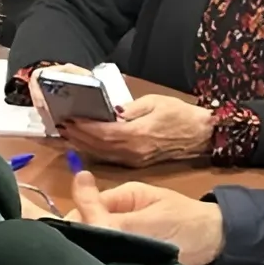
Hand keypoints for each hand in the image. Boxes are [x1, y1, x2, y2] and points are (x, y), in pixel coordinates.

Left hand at [59, 94, 214, 167]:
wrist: (202, 135)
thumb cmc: (181, 114)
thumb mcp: (155, 102)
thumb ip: (131, 108)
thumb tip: (112, 112)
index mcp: (138, 135)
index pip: (104, 132)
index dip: (85, 127)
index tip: (70, 119)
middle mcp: (133, 151)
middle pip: (98, 145)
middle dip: (78, 135)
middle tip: (61, 125)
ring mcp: (135, 159)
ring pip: (102, 153)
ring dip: (82, 144)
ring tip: (67, 134)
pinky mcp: (137, 162)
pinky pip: (110, 157)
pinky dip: (95, 150)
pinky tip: (84, 143)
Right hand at [67, 173, 225, 264]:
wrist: (220, 244)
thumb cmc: (187, 223)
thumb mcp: (148, 220)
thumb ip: (111, 221)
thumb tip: (71, 210)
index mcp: (120, 198)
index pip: (84, 209)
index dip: (73, 226)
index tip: (67, 247)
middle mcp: (117, 215)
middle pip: (87, 228)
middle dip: (82, 244)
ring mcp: (124, 236)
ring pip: (98, 247)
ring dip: (95, 258)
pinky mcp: (131, 256)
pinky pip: (111, 261)